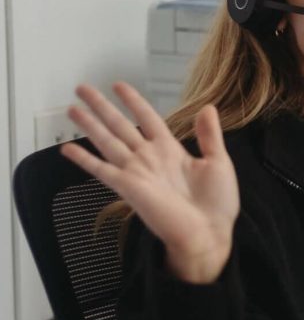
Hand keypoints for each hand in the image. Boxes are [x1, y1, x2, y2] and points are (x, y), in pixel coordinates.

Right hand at [60, 83, 239, 282]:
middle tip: (82, 89)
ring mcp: (136, 172)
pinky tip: (68, 149)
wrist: (208, 234)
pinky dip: (84, 159)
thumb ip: (209, 135)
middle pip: (119, 125)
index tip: (119, 86)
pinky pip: (101, 170)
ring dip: (88, 124)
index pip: (147, 117)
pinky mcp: (127, 188)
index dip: (133, 101)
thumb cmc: (216, 205)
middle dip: (101, 106)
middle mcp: (149, 158)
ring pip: (107, 141)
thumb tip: (207, 108)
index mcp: (170, 150)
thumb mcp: (219, 162)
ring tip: (71, 108)